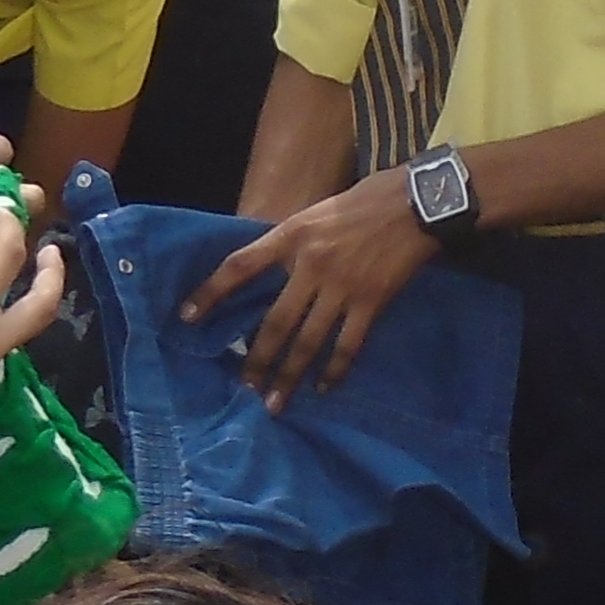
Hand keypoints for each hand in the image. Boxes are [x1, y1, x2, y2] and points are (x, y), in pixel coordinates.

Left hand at [194, 171, 434, 406]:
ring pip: (307, 342)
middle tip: (242, 387)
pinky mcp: (371, 303)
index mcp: (292, 236)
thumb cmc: (367, 201)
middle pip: (274, 322)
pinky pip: (347, 346)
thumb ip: (292, 241)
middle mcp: (311, 265)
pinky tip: (322, 387)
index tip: (187, 317)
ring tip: (274, 403)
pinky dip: (333, 370)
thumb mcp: (316, 212)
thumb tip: (269, 271)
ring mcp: (341, 287)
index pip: (239, 266)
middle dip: (256, 359)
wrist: (418, 202)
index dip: (210, 292)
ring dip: (289, 377)